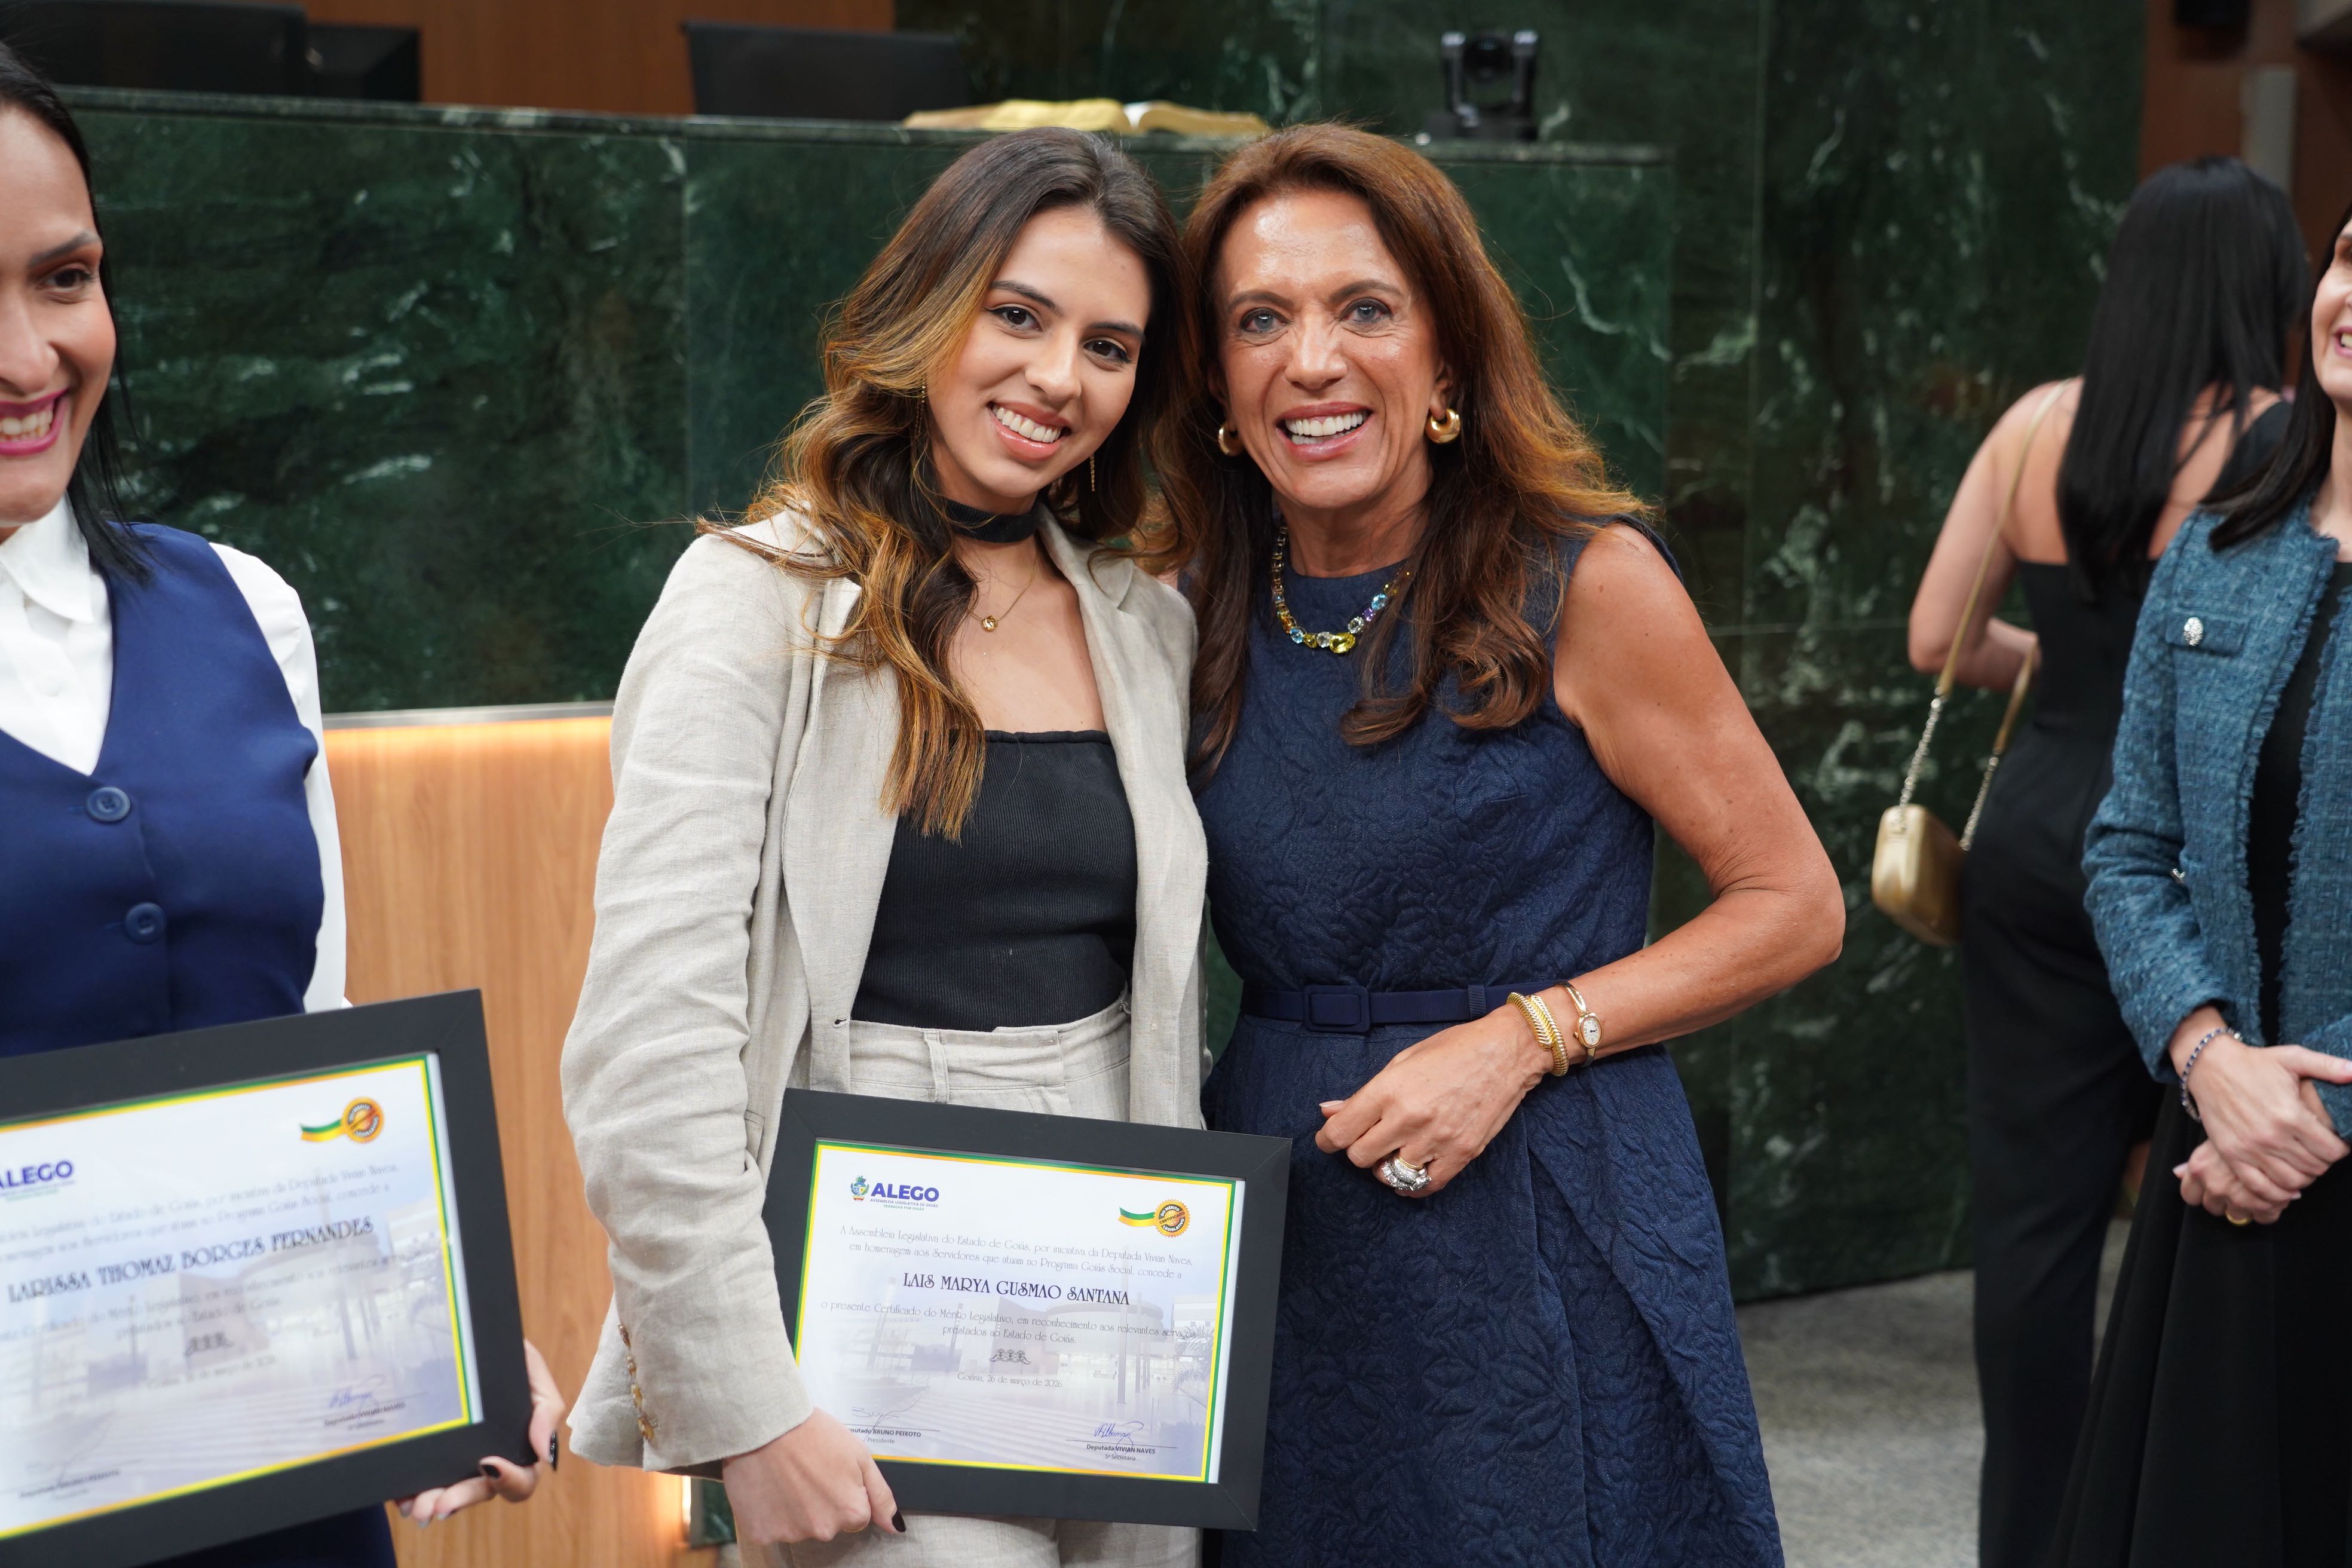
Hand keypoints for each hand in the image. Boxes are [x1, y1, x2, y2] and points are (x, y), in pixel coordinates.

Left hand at [396, 1337, 565, 1526]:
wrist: (470, 1337)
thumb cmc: (507, 1356)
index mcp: (519, 1447)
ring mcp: (458, 1461)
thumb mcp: (532, 1371)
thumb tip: (545, 1455)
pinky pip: (421, 1481)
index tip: (489, 1464)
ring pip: (449, 1493)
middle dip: (460, 1500)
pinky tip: (401, 1495)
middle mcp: (490, 1461)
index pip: (522, 1479)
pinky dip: (410, 1492)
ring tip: (415, 1506)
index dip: (509, 1480)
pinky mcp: (432, 1456)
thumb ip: (546, 1409)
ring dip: (433, 1503)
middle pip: (482, 1492)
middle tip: (437, 1505)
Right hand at [722, 1408, 900, 1545]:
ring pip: (800, 1527)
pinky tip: (769, 1487)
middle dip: (821, 1503)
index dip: (844, 1492)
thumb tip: (895, 1526)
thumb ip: (880, 1495)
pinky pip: (771, 1529)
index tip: (829, 1473)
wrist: (767, 1424)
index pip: (856, 1515)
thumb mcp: (859, 1456)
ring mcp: (792, 1534)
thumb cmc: (812, 1433)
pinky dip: (770, 1513)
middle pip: (828, 1524)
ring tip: (786, 1476)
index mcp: (850, 1512)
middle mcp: (823, 1530)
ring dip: (795, 1507)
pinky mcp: (762, 1533)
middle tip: (807, 1472)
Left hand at [1313, 1006, 1553, 1196]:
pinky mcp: (1461, 1154)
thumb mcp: (1402, 1060)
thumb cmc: (1455, 1048)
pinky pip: (1425, 1186)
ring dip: (1385, 1165)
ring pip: (1389, 1174)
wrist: (1507, 1051)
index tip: (1328, 1139)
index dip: (1327, 1139)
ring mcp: (1436, 1140)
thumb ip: (1364, 1093)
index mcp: (1389, 1090)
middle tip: (1367, 1138)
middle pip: (1360, 1157)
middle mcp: (1409, 1118)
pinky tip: (1411, 1172)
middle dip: (1357, 1149)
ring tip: (1393, 1149)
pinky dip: (1412, 1184)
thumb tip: (1329, 1111)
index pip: (1340, 1132)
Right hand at [2171, 1021, 2351, 1207]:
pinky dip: (2277, 1193)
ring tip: (2304, 1165)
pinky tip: (2285, 1185)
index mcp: (2290, 1115)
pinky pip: (2259, 1187)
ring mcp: (2249, 1148)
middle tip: (2320, 1153)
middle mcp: (2271, 1136)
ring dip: (2304, 1178)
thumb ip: (2328, 1066)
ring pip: (2291, 1182)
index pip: (2331, 1151)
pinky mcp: (2231, 1154)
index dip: (2341, 1150)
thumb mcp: (2293, 1057)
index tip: (2337, 1144)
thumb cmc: (2254, 1062)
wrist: (2210, 1066)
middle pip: (2314, 1168)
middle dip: (2324, 1163)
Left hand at [2176, 1139, 2289, 1223]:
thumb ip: (2196, 1161)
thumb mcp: (2215, 1142)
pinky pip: (2264, 1218)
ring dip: (2246, 1207)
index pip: (2190, 1196)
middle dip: (2224, 1201)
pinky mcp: (2264, 1205)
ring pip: (2237, 1216)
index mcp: (2199, 1170)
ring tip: (2256, 1191)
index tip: (2211, 1190)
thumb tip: (2177, 1173)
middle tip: (2237, 1189)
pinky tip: (2273, 1197)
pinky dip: (2269, 1211)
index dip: (2201, 1195)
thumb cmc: (2243, 1132)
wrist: (2274, 1133)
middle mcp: (2215, 1186)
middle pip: (2213, 1208)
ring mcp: (2239, 1198)